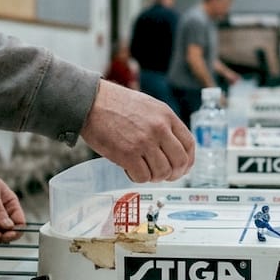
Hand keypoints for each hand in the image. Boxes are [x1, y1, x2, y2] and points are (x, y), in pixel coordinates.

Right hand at [79, 81, 195, 181]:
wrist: (91, 101)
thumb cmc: (116, 104)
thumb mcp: (148, 106)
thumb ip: (163, 124)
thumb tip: (172, 148)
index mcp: (166, 116)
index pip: (189, 144)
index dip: (188, 161)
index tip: (183, 168)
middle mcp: (159, 129)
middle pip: (179, 162)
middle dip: (174, 174)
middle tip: (164, 176)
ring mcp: (144, 142)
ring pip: (162, 172)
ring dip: (154, 177)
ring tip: (144, 171)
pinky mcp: (127, 154)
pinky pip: (143, 177)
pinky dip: (138, 178)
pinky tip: (131, 171)